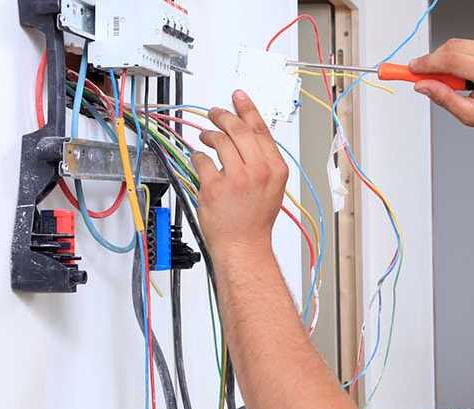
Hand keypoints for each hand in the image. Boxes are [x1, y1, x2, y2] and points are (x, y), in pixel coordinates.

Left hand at [193, 90, 288, 255]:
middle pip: (238, 130)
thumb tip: (246, 135)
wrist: (243, 245)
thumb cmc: (255, 220)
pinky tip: (199, 160)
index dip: (248, 109)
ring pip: (219, 141)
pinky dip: (198, 157)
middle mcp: (258, 171)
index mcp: (275, 169)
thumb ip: (263, 161)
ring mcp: (236, 178)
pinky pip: (202, 160)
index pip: (260, 130)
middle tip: (215, 113)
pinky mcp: (215, 187)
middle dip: (224, 117)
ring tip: (206, 137)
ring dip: (209, 135)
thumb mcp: (272, 186)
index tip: (239, 96)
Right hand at [409, 34, 473, 137]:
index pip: (451, 59)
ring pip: (457, 46)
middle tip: (424, 80)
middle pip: (451, 48)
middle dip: (432, 63)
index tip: (410, 69)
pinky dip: (461, 59)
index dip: (426, 64)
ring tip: (461, 84)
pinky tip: (471, 75)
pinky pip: (467, 45)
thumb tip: (423, 86)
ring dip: (448, 63)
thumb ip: (445, 99)